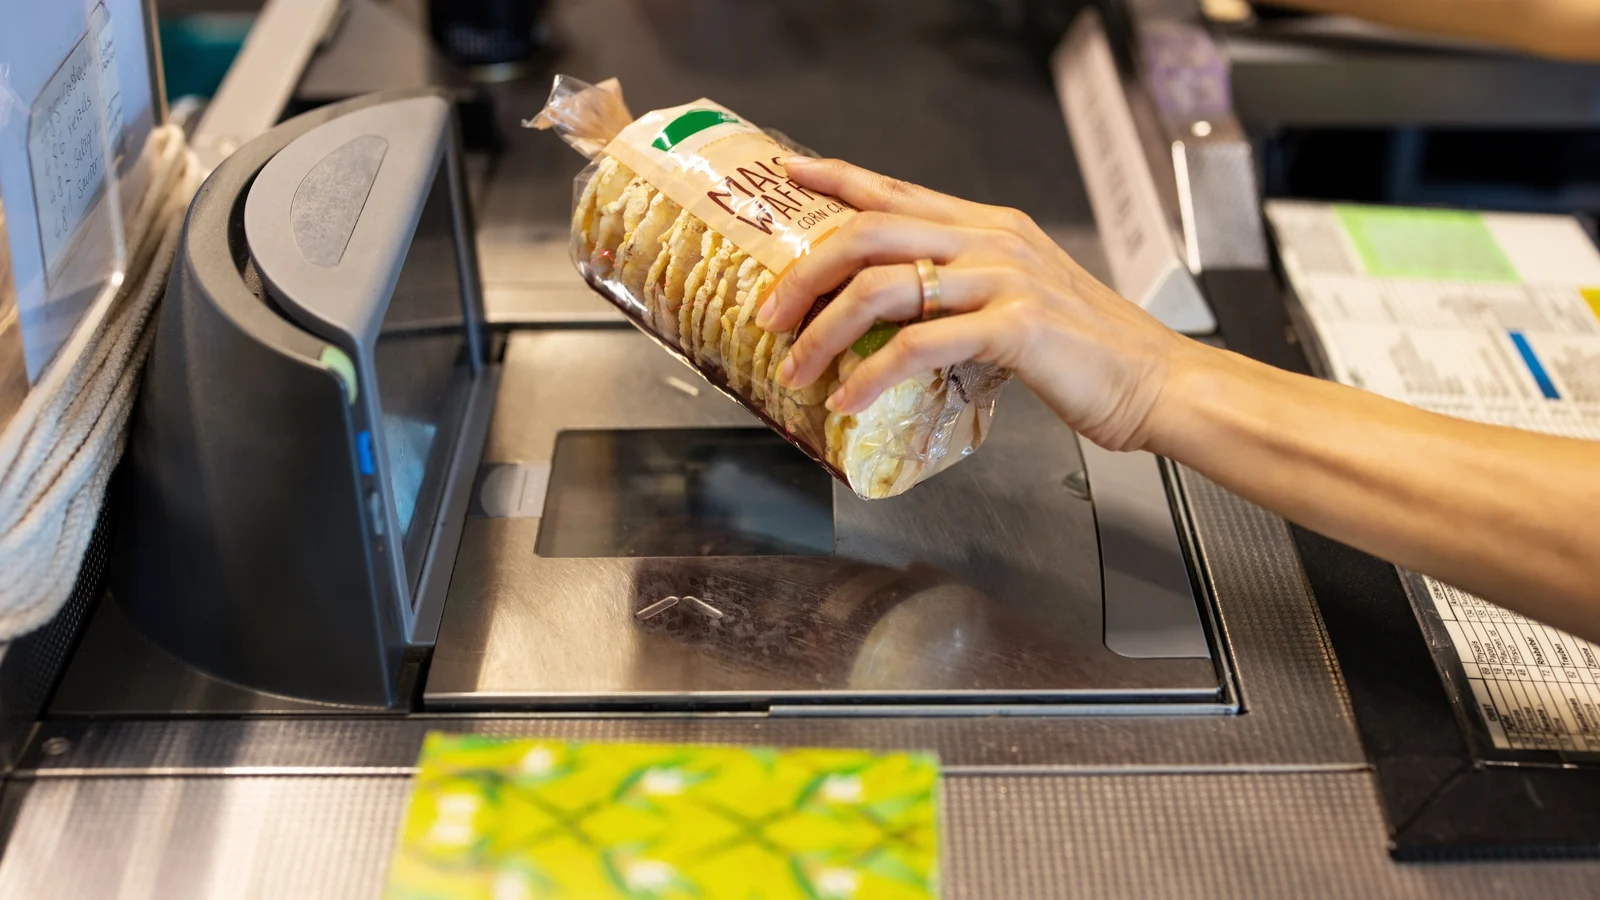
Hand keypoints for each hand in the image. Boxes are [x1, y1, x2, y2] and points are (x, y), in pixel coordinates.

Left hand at [755, 157, 1209, 451]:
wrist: (1157, 382)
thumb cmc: (1089, 352)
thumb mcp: (1018, 302)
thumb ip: (962, 296)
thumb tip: (895, 323)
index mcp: (990, 228)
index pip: (896, 191)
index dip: (835, 179)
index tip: (787, 174)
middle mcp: (991, 241)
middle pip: (870, 233)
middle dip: (806, 273)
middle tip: (770, 312)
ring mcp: (1003, 279)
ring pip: (882, 287)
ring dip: (824, 332)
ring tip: (796, 368)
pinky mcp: (1014, 326)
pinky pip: (918, 345)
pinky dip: (871, 375)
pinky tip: (849, 399)